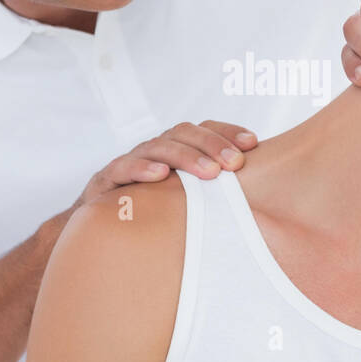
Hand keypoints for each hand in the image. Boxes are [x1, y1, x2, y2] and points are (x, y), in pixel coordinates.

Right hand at [73, 120, 257, 208]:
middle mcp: (154, 150)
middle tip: (236, 163)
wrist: (99, 232)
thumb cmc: (152, 214)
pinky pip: (123, 167)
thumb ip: (215, 195)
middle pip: (184, 133)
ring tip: (210, 172)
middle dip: (212, 145)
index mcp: (176, 150)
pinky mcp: (106, 180)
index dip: (227, 132)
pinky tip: (160, 175)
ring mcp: (130, 162)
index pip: (204, 129)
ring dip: (186, 157)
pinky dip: (141, 169)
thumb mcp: (185, 202)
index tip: (252, 143)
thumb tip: (261, 206)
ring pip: (158, 147)